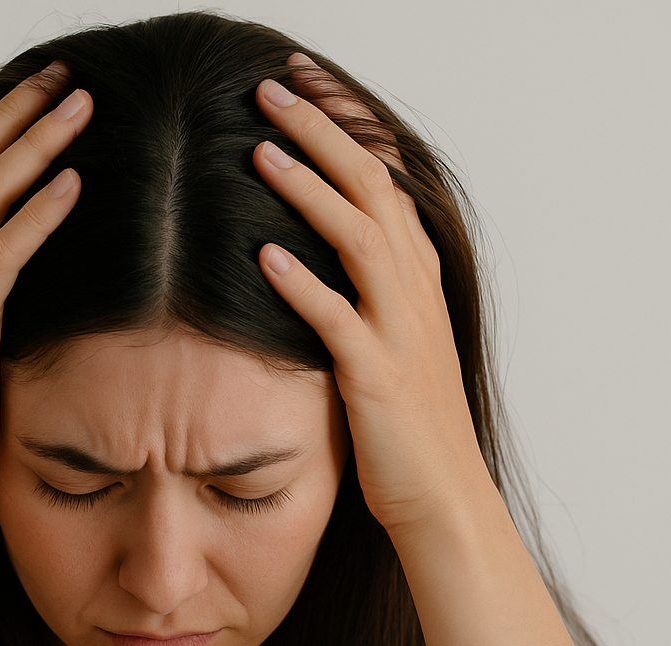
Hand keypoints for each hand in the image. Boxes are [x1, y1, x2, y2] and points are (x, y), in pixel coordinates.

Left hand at [252, 56, 489, 537]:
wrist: (442, 499)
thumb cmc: (408, 430)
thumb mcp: (394, 348)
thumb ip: (364, 300)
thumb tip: (307, 261)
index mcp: (418, 281)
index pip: (387, 181)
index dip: (347, 128)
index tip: (303, 87)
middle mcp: (415, 294)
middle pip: (373, 189)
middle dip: (323, 132)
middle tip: (271, 88)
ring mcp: (401, 333)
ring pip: (361, 239)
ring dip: (310, 190)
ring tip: (261, 150)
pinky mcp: (378, 378)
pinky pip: (338, 320)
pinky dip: (303, 284)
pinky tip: (265, 255)